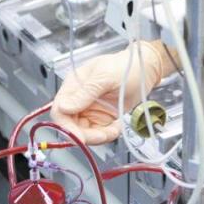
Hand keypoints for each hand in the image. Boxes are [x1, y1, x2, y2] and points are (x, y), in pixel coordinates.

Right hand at [51, 41, 165, 144]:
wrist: (144, 70)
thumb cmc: (125, 66)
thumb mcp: (105, 77)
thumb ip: (85, 93)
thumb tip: (63, 107)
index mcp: (73, 86)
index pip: (59, 110)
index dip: (66, 127)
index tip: (80, 137)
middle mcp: (78, 99)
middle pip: (70, 125)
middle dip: (86, 135)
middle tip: (103, 135)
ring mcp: (89, 110)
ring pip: (84, 132)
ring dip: (98, 136)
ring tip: (114, 129)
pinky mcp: (100, 117)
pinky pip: (97, 133)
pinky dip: (106, 134)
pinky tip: (116, 127)